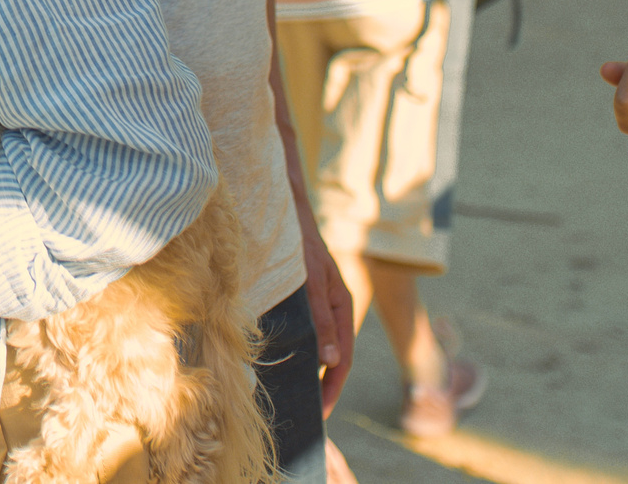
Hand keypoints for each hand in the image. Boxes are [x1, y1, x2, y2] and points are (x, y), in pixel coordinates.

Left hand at [295, 206, 354, 414]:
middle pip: (333, 357)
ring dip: (310, 371)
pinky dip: (299, 351)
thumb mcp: (313, 281)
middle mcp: (332, 309)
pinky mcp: (303, 300)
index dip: (333, 386)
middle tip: (309, 414)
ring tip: (295, 396)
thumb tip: (332, 359)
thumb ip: (321, 318)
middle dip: (324, 387)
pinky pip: (304, 333)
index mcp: (342, 307)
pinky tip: (283, 362)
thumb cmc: (301, 243)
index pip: (344, 358)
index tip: (322, 411)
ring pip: (318, 346)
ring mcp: (318, 305)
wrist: (288, 211)